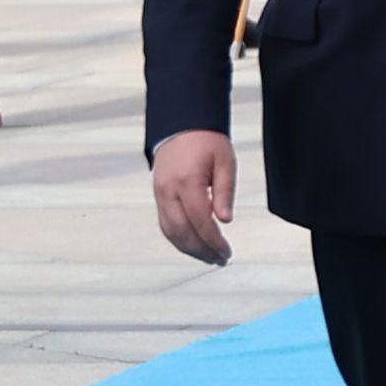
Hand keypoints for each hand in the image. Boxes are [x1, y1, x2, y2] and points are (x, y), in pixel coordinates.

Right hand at [151, 130, 236, 266]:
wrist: (182, 125)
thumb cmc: (206, 141)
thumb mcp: (225, 161)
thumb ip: (225, 192)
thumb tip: (225, 220)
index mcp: (187, 181)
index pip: (200, 221)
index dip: (213, 241)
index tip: (226, 252)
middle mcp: (168, 190)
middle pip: (182, 231)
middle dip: (201, 250)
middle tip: (220, 259)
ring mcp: (160, 194)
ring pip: (170, 231)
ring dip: (189, 248)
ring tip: (209, 257)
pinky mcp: (158, 195)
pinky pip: (165, 223)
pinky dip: (178, 238)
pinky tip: (193, 245)